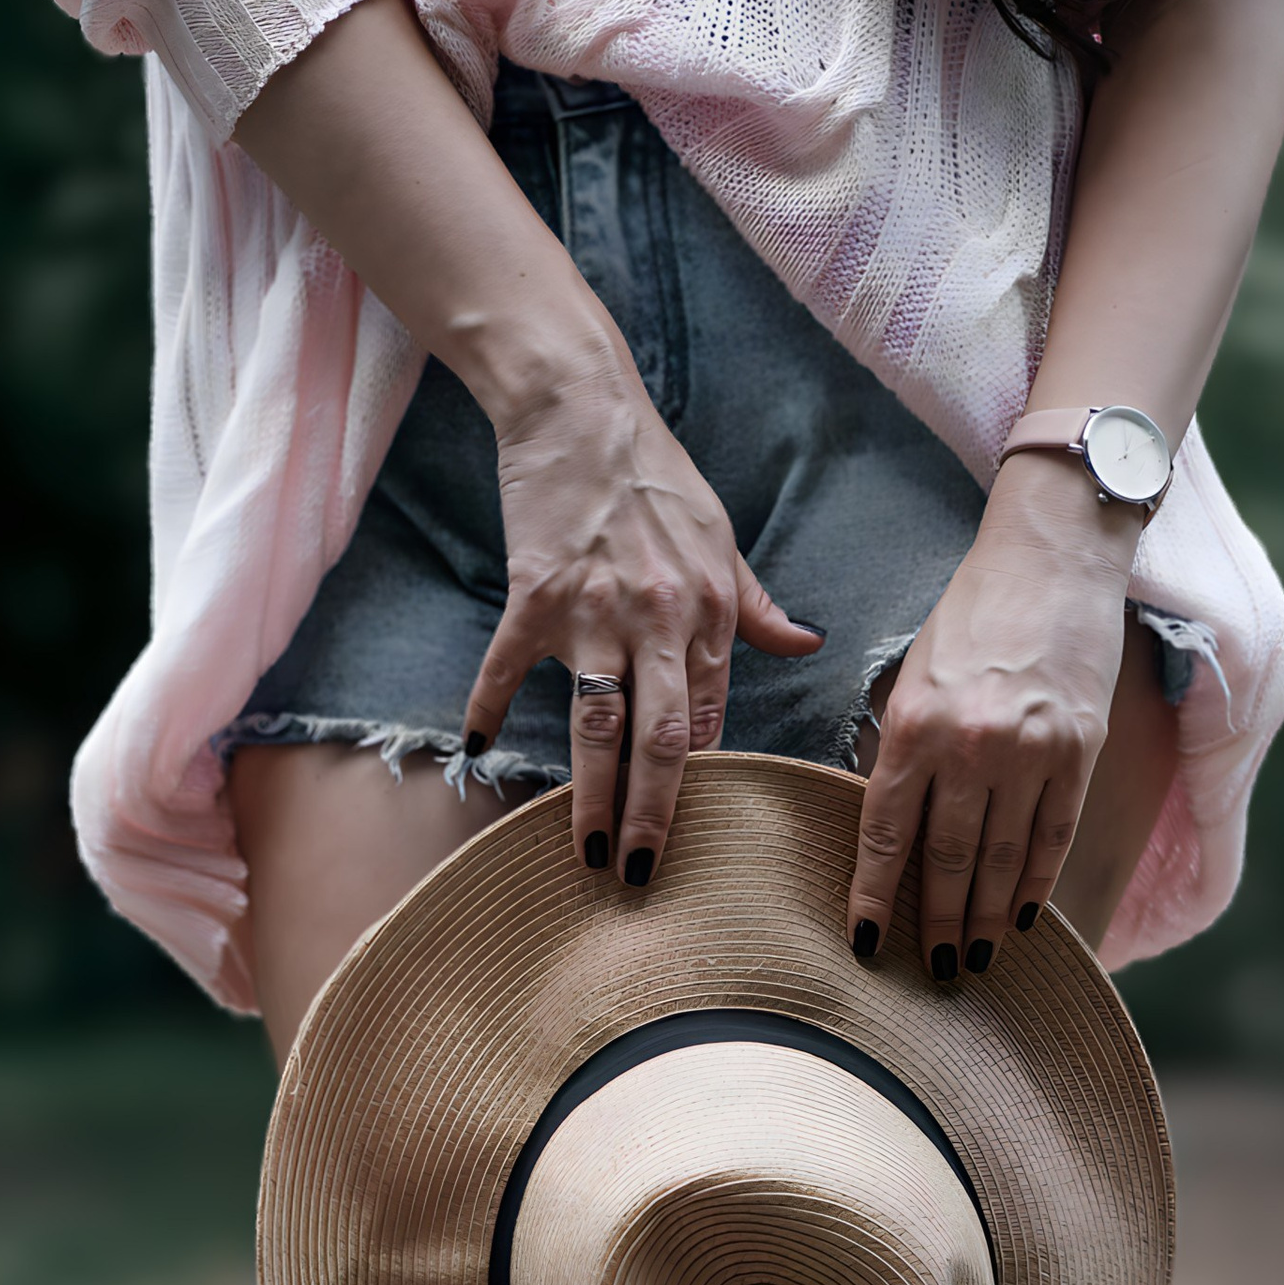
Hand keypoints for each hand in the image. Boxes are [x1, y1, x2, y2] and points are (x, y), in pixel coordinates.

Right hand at [462, 342, 819, 880]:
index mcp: (709, 611)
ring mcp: (595, 611)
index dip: (696, 781)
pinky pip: (508, 667)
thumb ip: (756, 604)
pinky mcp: (535, 594)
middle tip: (643, 877)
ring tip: (586, 852)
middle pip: (664, 742)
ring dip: (592, 797)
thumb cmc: (656, 474)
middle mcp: (660, 620)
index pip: (708, 718)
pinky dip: (488, 708)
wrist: (583, 407)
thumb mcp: (722, 536)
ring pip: (598, 726)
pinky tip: (477, 749)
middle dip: (656, 817)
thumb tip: (806, 643)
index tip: (687, 833)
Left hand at [849, 457, 1139, 973]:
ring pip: (1001, 860)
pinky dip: (1036, 881)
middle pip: (947, 860)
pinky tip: (1025, 917)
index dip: (874, 895)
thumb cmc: (973, 614)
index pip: (885, 832)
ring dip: (986, 917)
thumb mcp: (914, 676)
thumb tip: (895, 833)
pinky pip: (1053, 835)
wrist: (1052, 557)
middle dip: (937, 923)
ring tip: (974, 958)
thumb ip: (905, 751)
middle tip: (932, 968)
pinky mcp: (1081, 750)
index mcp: (914, 724)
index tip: (867, 942)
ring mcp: (1031, 751)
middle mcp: (970, 744)